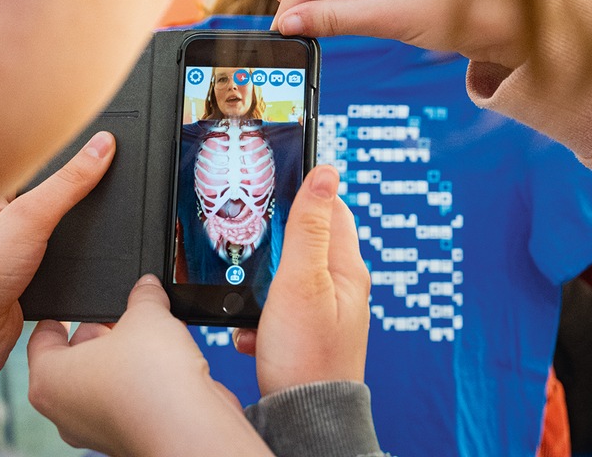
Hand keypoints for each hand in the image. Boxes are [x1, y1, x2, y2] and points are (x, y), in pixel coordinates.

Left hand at [0, 131, 114, 382]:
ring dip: (78, 232)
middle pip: (53, 196)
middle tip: (113, 177)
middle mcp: (0, 219)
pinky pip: (63, 261)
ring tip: (103, 217)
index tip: (107, 142)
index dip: (70, 152)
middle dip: (79, 195)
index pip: (38, 161)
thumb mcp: (27, 217)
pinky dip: (79, 260)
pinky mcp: (29, 280)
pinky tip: (91, 255)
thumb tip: (102, 145)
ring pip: (60, 230)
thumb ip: (68, 182)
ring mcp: (15, 251)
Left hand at [26, 275, 269, 455]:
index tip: (74, 305)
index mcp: (49, 380)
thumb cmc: (151, 381)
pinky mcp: (123, 436)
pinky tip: (163, 363)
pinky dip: (138, 381)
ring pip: (99, 382)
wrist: (189, 427)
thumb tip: (147, 287)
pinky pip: (123, 400)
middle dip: (100, 334)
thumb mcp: (146, 315)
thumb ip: (143, 295)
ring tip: (149, 336)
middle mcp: (64, 410)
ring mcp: (93, 428)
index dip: (61, 315)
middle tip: (123, 315)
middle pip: (73, 360)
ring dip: (121, 358)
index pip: (41, 338)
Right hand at [231, 165, 370, 395]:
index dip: (306, 190)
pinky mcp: (308, 336)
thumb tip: (326, 173)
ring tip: (245, 290)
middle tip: (251, 236)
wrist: (305, 418)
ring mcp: (326, 312)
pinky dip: (260, 315)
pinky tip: (249, 329)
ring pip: (289, 277)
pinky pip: (280, 311)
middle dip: (277, 237)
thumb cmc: (306, 355)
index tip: (277, 182)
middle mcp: (342, 287)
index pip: (333, 208)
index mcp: (346, 267)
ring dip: (263, 280)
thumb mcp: (302, 280)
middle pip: (308, 241)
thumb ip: (310, 227)